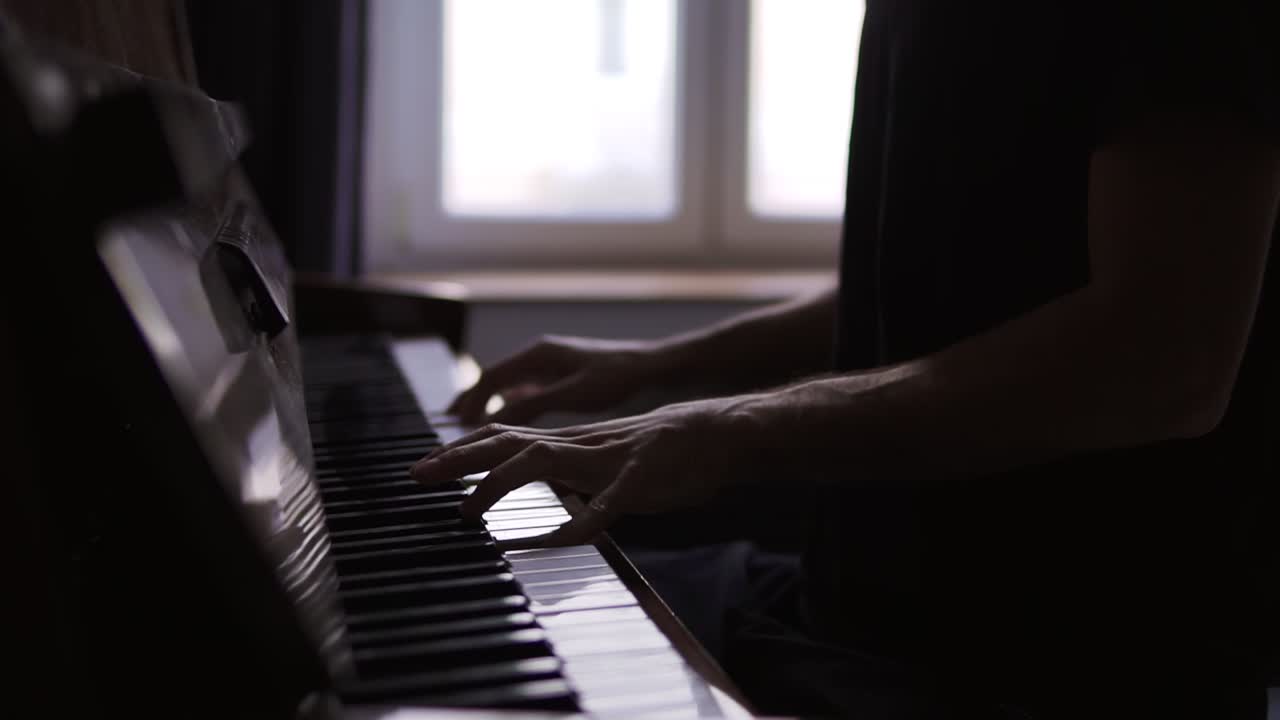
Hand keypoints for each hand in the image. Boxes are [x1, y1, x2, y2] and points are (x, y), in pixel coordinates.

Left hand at [411, 397, 763, 546]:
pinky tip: (561, 537)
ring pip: (545, 463)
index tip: (423, 467)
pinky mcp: (642, 478)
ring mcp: (609, 460)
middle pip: (509, 444)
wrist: (718, 432)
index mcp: (573, 441)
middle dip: (459, 460)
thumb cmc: (663, 450)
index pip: (506, 438)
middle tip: (417, 477)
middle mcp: (581, 445)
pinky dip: (584, 518)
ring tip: (469, 512)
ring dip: (500, 485)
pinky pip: (610, 502)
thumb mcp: (606, 455)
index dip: (462, 449)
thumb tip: (537, 475)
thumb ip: (571, 466)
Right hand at [447, 335, 675, 424]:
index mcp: (538, 356)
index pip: (490, 378)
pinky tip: (507, 421)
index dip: (469, 401)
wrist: (650, 366)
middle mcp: (539, 356)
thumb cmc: (616, 376)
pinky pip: (525, 390)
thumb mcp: (572, 394)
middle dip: (470, 402)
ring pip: (508, 386)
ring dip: (488, 404)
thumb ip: (532, 405)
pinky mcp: (561, 375)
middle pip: (493, 380)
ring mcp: (549, 365)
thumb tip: (493, 421)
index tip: (453, 424)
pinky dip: (509, 405)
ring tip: (469, 428)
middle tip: (450, 425)